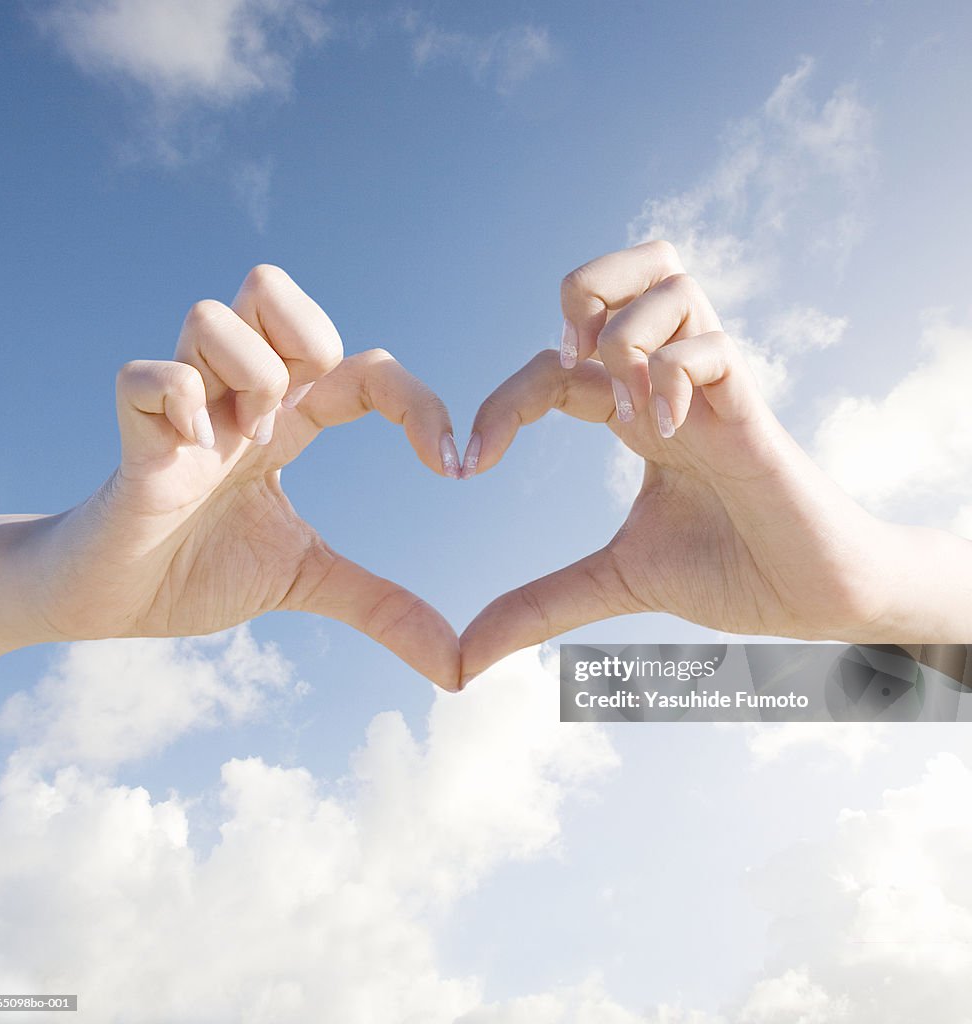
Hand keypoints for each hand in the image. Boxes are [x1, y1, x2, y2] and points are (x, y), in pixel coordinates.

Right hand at [28, 266, 460, 689]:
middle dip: (310, 336)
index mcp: (285, 422)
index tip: (451, 468)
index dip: (417, 403)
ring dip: (250, 376)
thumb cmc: (198, 573)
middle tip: (308, 414)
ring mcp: (181, 411)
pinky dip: (180, 404)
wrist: (111, 604)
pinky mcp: (132, 437)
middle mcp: (235, 399)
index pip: (361, 365)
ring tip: (245, 444)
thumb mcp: (308, 582)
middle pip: (269, 287)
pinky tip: (191, 454)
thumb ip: (381, 608)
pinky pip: (150, 376)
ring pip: (213, 314)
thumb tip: (456, 665)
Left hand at [459, 241, 898, 679]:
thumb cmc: (730, 572)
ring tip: (623, 412)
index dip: (501, 404)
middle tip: (570, 362)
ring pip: (672, 282)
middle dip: (584, 290)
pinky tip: (662, 432)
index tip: (464, 467)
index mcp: (636, 414)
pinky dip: (671, 376)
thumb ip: (541, 606)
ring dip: (624, 334)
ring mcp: (716, 391)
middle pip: (636, 265)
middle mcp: (672, 386)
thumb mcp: (615, 584)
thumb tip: (465, 660)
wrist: (813, 599)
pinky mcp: (754, 414)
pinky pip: (712, 348)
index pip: (557, 364)